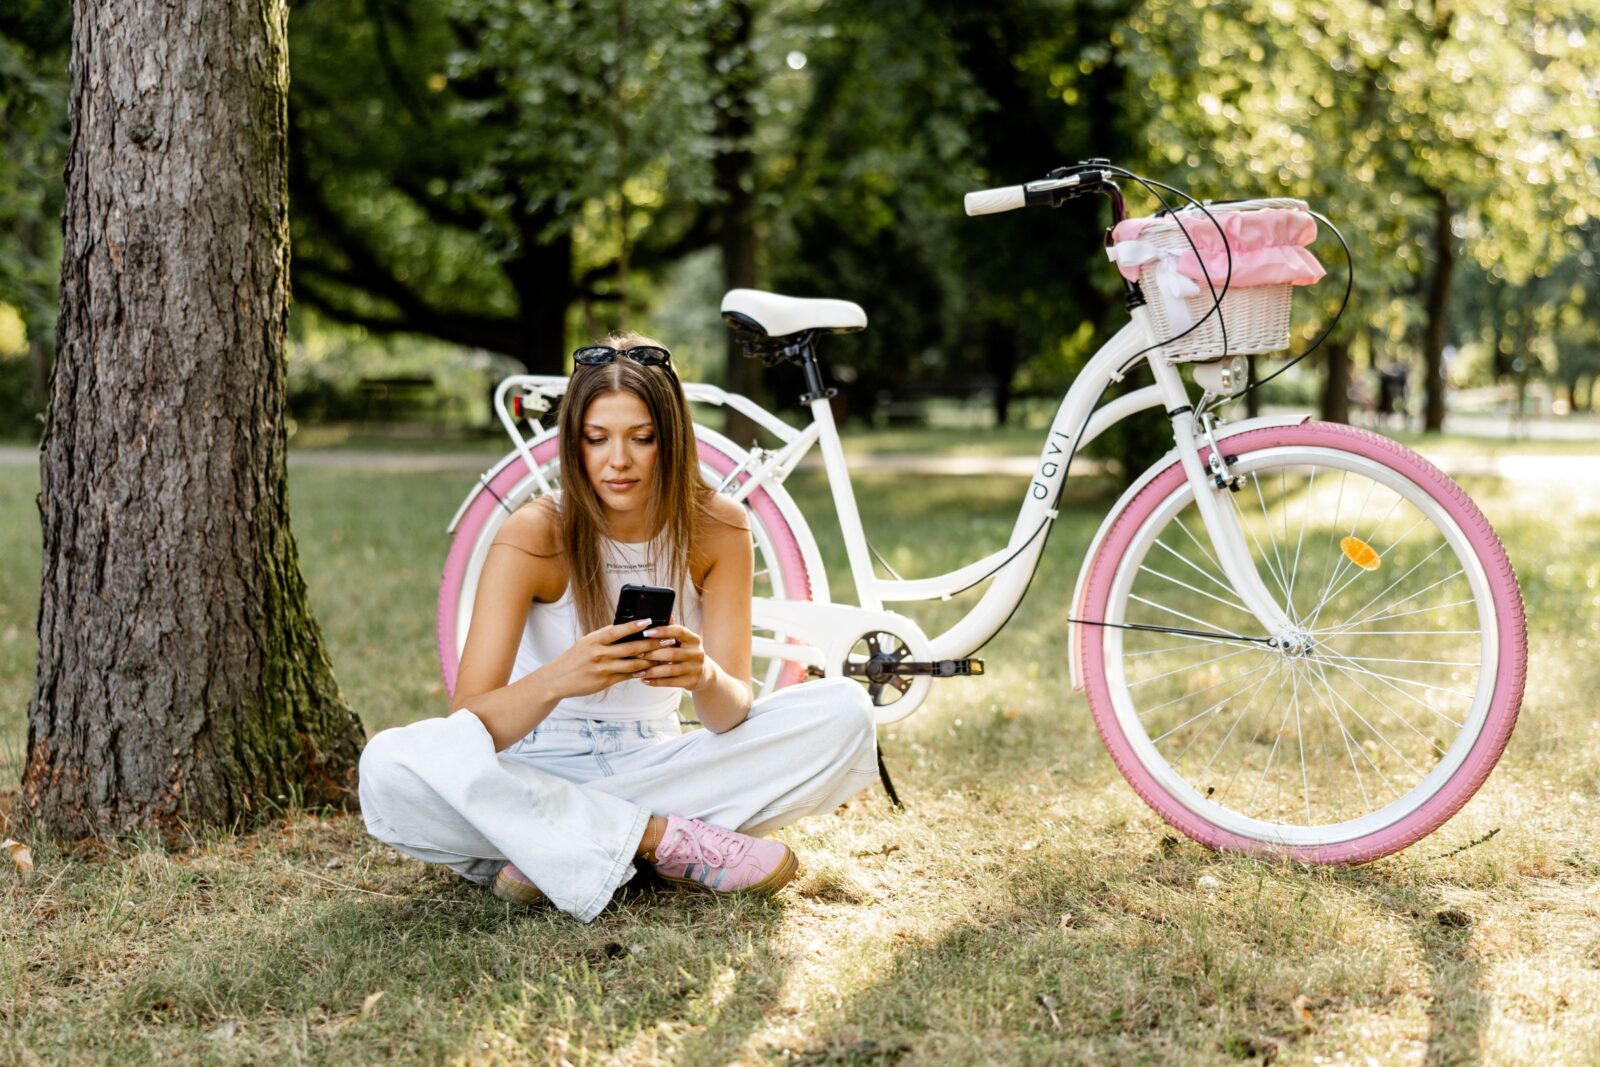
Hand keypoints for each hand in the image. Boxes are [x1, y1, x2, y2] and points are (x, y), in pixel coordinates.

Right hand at [539, 617, 659, 699]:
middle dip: (652, 644)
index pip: (617, 630)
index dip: (634, 626)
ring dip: (650, 660)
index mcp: (594, 640)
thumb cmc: (574, 658)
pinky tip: (649, 670)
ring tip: (664, 656)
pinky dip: (639, 673)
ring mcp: (603, 668)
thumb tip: (628, 628)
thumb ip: (606, 637)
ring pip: (633, 664)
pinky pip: (627, 676)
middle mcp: (599, 653)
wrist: (557, 679)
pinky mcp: (605, 681)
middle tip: (668, 640)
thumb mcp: (587, 643)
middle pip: (631, 648)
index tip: (649, 621)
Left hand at [636, 618, 712, 691]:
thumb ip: (673, 630)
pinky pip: (670, 682)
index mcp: (694, 639)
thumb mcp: (684, 641)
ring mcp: (695, 669)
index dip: (662, 631)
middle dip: (652, 654)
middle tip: (636, 654)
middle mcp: (697, 653)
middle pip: (671, 653)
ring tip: (637, 671)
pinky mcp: (691, 682)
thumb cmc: (687, 653)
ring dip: (651, 671)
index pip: (679, 632)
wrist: (704, 674)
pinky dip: (655, 682)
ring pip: (669, 670)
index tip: (646, 632)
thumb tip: (665, 616)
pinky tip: (644, 680)